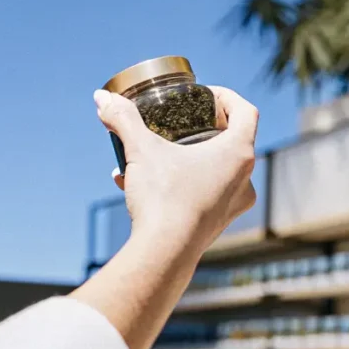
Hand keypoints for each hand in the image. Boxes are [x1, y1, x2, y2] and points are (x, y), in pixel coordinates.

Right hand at [93, 85, 257, 256]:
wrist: (164, 253)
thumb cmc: (163, 198)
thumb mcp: (141, 151)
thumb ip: (123, 119)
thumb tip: (101, 97)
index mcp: (238, 153)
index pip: (246, 112)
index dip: (228, 97)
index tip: (206, 95)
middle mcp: (245, 178)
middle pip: (234, 140)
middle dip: (204, 128)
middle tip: (182, 123)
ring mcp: (235, 204)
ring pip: (214, 170)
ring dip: (184, 159)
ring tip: (148, 157)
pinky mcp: (219, 223)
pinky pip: (203, 195)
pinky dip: (178, 185)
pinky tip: (138, 186)